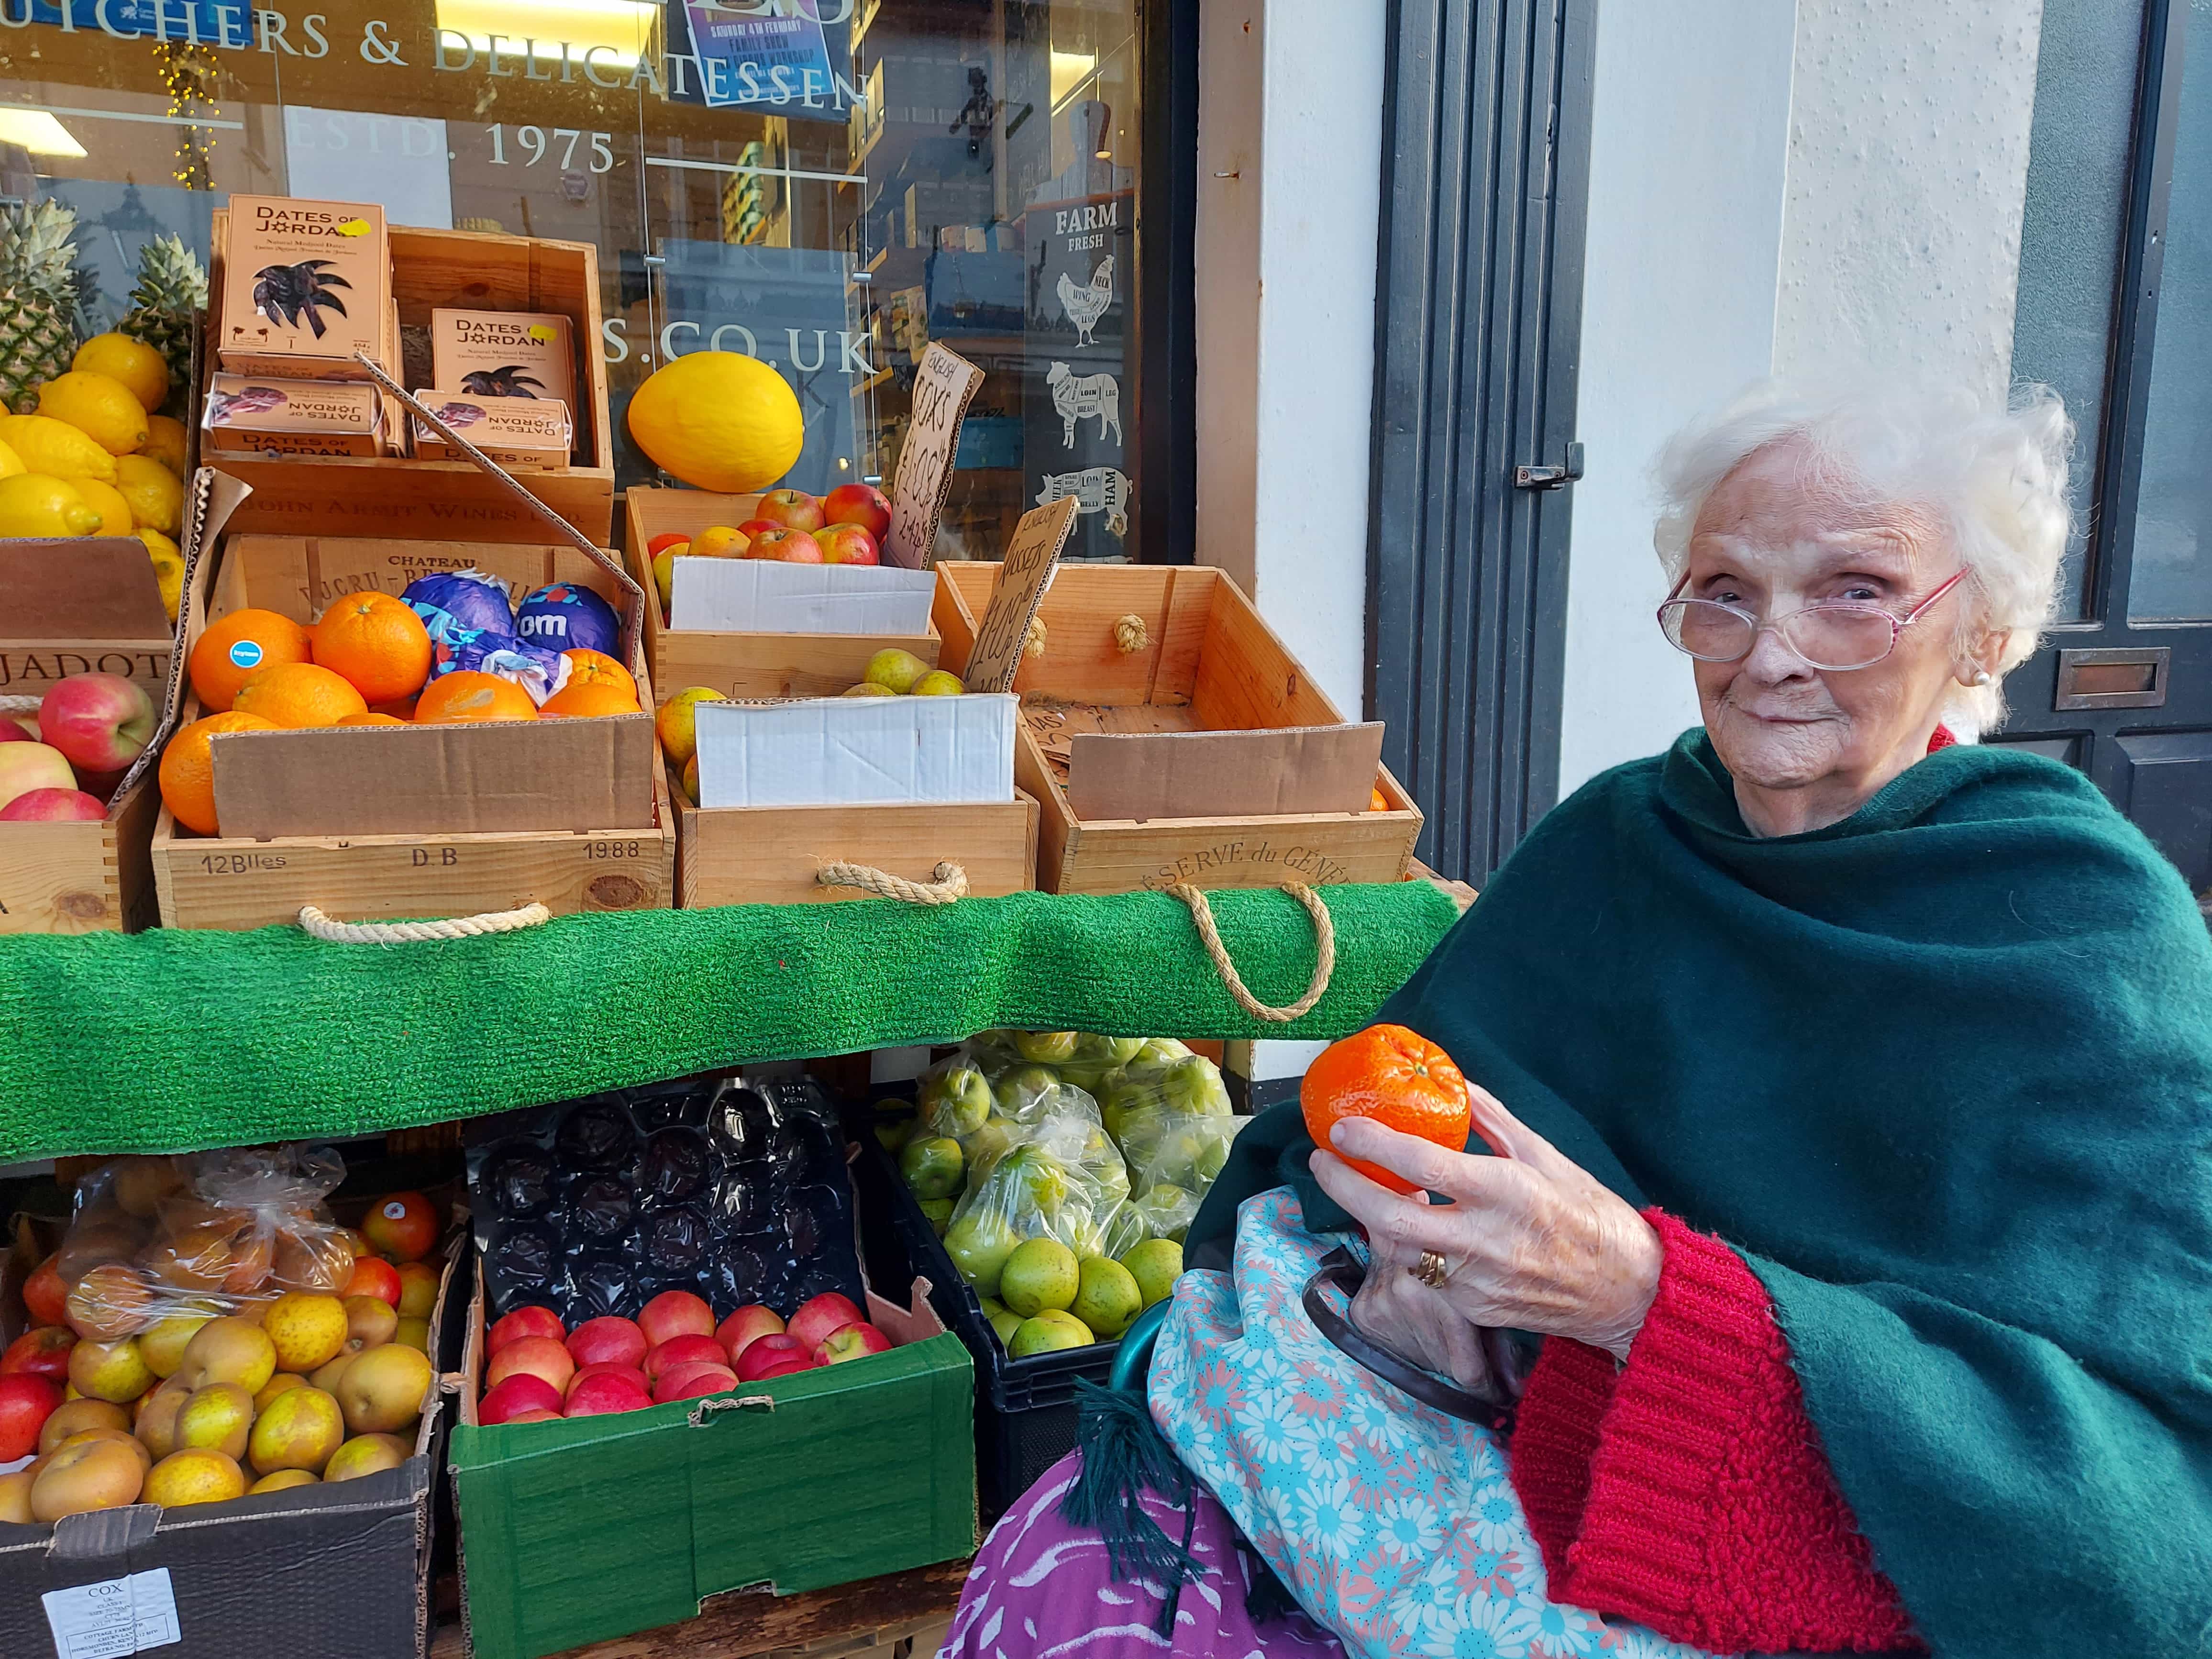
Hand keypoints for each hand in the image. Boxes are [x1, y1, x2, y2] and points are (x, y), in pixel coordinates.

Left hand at [1309, 1084, 1661, 1359]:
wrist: (1626, 1292)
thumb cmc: (1589, 1213)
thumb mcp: (1545, 1154)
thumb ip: (1491, 1119)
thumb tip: (1453, 1083)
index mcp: (1508, 1191)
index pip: (1426, 1165)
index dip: (1375, 1145)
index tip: (1341, 1128)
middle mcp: (1486, 1240)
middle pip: (1392, 1218)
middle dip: (1345, 1188)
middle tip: (1320, 1159)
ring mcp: (1476, 1281)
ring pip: (1399, 1251)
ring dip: (1367, 1218)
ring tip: (1351, 1185)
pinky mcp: (1473, 1310)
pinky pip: (1422, 1276)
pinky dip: (1402, 1247)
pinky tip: (1395, 1222)